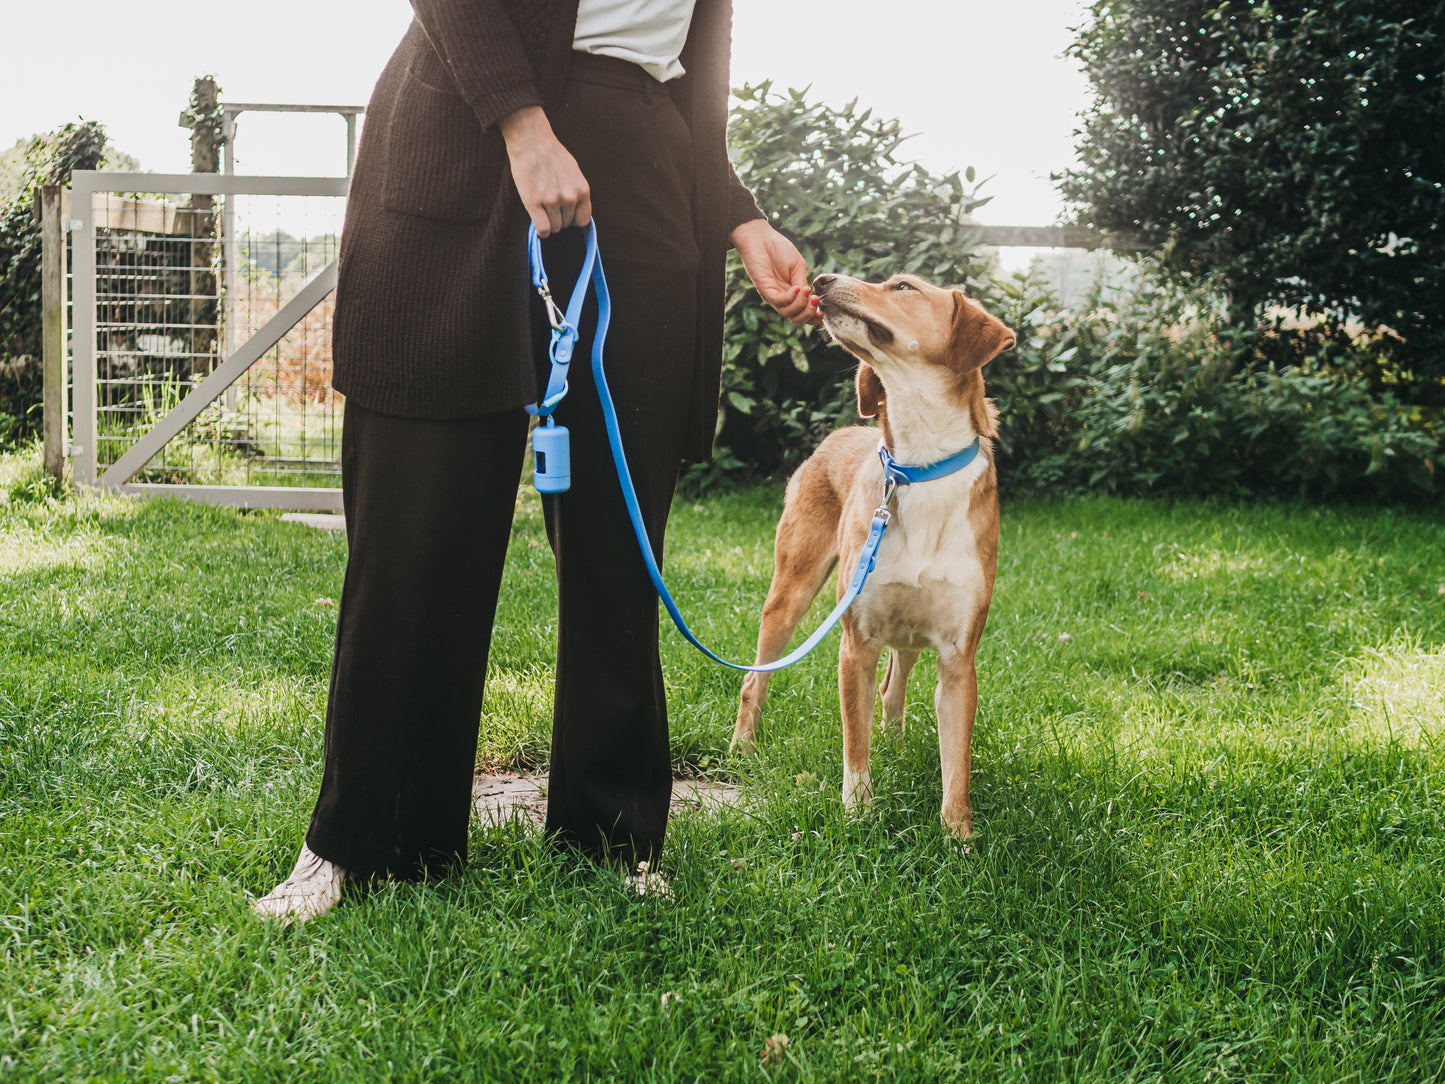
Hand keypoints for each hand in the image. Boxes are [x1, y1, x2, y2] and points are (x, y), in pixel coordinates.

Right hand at [499, 106, 591, 236]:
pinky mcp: (534, 202)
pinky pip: (542, 229)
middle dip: (559, 219)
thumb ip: (577, 192)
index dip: (573, 220)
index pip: (583, 221)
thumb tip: (576, 212)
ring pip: (554, 228)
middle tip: (550, 208)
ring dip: (549, 223)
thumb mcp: (574, 172)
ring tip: (543, 210)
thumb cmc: (552, 154)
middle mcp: (569, 197)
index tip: (566, 216)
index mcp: (582, 190)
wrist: (532, 141)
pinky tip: (538, 225)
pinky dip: (541, 231)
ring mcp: (552, 201)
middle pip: (567, 224)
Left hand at [730, 219, 821, 326]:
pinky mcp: (763, 288)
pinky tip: (797, 288)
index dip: (812, 317)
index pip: (801, 314)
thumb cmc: (778, 249)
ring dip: (801, 305)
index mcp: (791, 294)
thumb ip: (802, 282)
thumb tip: (809, 297)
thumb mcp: (798, 267)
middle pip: (795, 319)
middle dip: (808, 315)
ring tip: (806, 291)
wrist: (760, 237)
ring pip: (787, 314)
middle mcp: (781, 298)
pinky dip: (790, 298)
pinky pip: (778, 301)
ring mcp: (771, 294)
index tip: (822, 312)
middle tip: (815, 300)